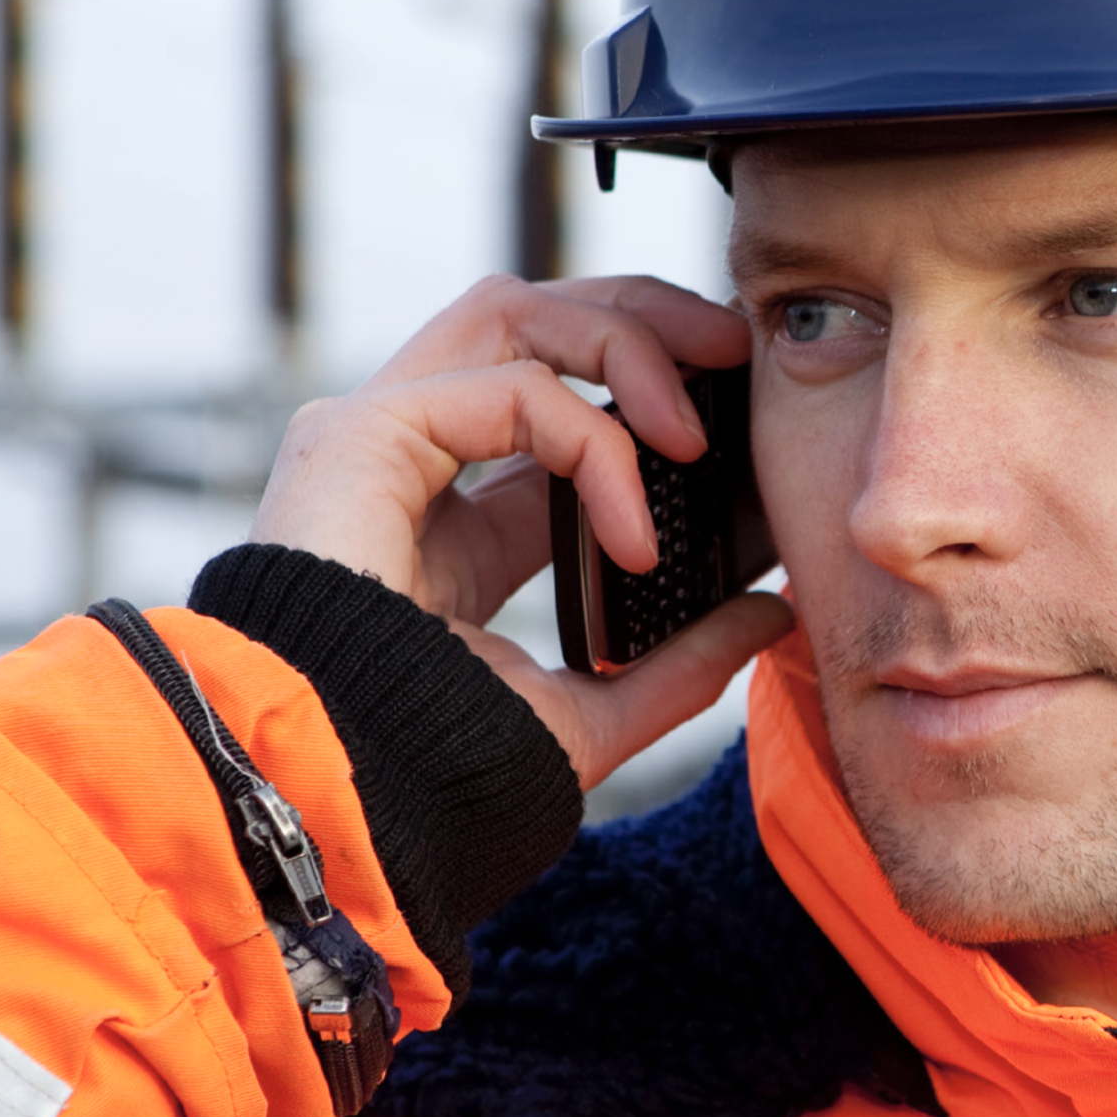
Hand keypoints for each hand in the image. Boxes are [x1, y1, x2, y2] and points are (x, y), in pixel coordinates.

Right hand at [251, 274, 796, 787]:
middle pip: (532, 319)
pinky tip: (636, 541)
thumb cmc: (436, 771)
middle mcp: (410, 457)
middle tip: (742, 350)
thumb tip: (771, 611)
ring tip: (704, 422)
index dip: (658, 388)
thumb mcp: (589, 711)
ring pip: (513, 312)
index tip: (748, 414)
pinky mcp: (356, 435)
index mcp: (459, 518)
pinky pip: (513, 390)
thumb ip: (680, 661)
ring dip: (628, 340)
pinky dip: (597, 449)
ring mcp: (374, 436)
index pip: (563, 400)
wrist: (345, 805)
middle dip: (647, 315)